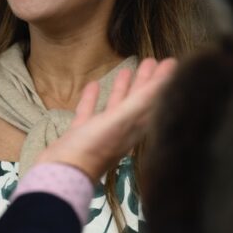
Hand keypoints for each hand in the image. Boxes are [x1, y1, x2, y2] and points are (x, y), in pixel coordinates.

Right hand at [37, 58, 177, 181]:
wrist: (61, 171)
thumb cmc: (94, 147)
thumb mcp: (122, 119)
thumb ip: (143, 99)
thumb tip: (168, 79)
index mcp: (134, 127)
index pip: (153, 100)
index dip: (161, 82)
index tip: (170, 62)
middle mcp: (122, 130)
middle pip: (138, 102)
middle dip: (145, 82)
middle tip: (150, 61)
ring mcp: (101, 133)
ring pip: (116, 106)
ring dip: (122, 89)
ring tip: (126, 69)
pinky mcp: (82, 134)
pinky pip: (90, 112)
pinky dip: (93, 99)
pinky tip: (93, 85)